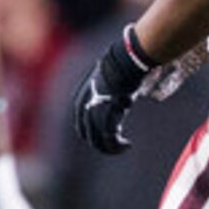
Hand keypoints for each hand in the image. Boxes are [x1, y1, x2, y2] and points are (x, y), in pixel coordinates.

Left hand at [72, 26, 158, 154]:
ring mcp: (95, 111)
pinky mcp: (108, 115)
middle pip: (87, 134)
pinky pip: (110, 138)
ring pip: (97, 140)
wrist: (126, 60)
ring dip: (110, 147)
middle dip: (100, 143)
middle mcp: (84, 106)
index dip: (92, 133)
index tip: (108, 134)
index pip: (81, 122)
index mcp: (80, 97)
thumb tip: (116, 83)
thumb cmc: (121, 64)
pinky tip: (127, 145)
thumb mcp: (107, 75)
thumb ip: (106, 84)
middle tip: (115, 146)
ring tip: (123, 147)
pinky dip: (117, 146)